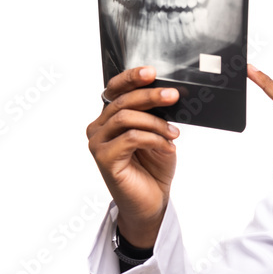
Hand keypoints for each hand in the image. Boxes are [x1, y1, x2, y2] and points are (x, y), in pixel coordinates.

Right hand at [86, 66, 180, 247]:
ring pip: (126, 118)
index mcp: (110, 118)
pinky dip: (153, 139)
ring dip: (155, 122)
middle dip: (150, 95)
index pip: (115, 90)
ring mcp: (98, 143)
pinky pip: (131, 138)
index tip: (152, 72)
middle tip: (172, 95)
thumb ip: (156, 115)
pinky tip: (167, 146)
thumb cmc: (154, 168)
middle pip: (122, 101)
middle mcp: (99, 128)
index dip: (131, 78)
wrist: (152, 201)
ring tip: (174, 133)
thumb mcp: (159, 135)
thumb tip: (167, 94)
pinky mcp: (104, 159)